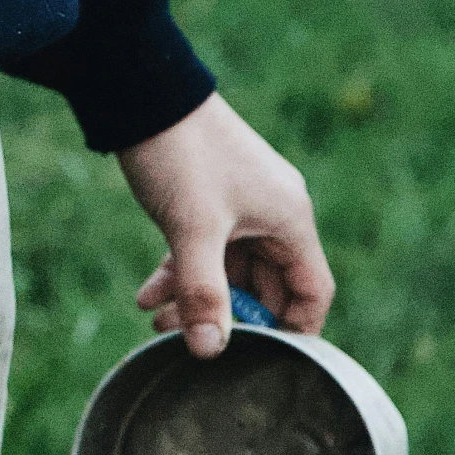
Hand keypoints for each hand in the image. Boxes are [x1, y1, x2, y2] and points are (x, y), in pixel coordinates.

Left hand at [118, 94, 333, 355]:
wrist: (143, 92)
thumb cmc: (180, 155)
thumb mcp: (193, 230)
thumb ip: (203, 293)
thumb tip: (211, 352)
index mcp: (289, 219)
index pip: (311, 291)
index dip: (292, 331)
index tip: (260, 363)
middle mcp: (273, 214)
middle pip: (267, 288)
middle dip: (229, 319)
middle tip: (185, 341)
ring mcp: (240, 207)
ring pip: (229, 272)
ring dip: (197, 299)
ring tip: (154, 321)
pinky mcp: (208, 201)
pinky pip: (204, 251)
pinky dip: (180, 275)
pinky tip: (145, 296)